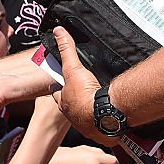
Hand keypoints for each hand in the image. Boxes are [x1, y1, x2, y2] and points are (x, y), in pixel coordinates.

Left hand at [52, 27, 106, 142]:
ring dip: (87, 110)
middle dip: (73, 99)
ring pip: (83, 116)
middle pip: (70, 105)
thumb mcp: (73, 68)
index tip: (61, 81)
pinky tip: (107, 114)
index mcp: (64, 102)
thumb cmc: (84, 96)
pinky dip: (101, 119)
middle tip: (80, 91)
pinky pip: (98, 125)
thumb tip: (58, 32)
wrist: (104, 116)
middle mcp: (72, 115)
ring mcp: (85, 125)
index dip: (59, 86)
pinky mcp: (99, 131)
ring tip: (95, 102)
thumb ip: (66, 50)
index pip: (57, 91)